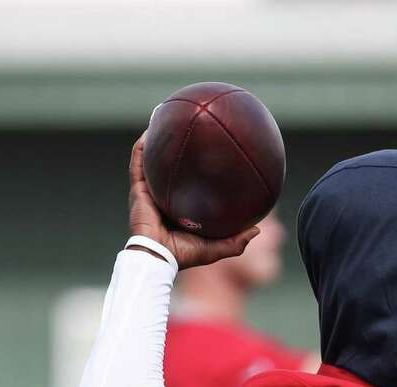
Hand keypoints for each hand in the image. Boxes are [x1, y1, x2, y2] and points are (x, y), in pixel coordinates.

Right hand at [127, 133, 259, 268]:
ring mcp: (149, 191)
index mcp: (178, 207)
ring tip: (164, 119)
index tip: (207, 154)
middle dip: (175, 148)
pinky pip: (139, 163)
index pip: (187, 184)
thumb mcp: (217, 246)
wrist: (158, 257)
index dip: (195, 170)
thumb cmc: (185, 254)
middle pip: (169, 167)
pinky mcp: (138, 189)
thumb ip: (237, 240)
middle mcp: (163, 196)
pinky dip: (142, 147)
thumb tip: (258, 230)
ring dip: (156, 140)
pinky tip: (149, 131)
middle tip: (187, 129)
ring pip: (151, 160)